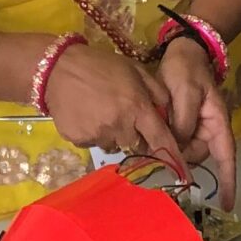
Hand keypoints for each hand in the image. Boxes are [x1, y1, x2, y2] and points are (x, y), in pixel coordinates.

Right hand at [43, 44, 187, 170]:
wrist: (57, 68)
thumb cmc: (100, 65)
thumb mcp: (135, 70)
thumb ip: (157, 92)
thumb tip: (168, 115)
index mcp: (137, 107)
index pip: (160, 138)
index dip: (173, 157)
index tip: (183, 174)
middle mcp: (119, 125)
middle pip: (136, 145)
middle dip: (135, 135)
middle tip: (123, 116)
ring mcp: (98, 135)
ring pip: (114, 145)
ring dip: (113, 135)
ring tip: (101, 112)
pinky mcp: (78, 140)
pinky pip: (93, 143)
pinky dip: (93, 133)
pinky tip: (86, 115)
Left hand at [156, 38, 236, 205]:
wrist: (181, 52)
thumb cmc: (187, 70)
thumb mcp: (185, 93)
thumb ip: (182, 122)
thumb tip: (177, 149)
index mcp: (217, 123)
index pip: (226, 157)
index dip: (228, 182)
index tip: (227, 205)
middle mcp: (207, 130)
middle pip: (196, 156)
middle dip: (179, 156)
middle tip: (158, 141)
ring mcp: (193, 128)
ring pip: (180, 150)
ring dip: (167, 146)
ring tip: (152, 128)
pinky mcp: (178, 125)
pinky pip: (172, 141)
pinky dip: (161, 140)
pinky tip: (148, 134)